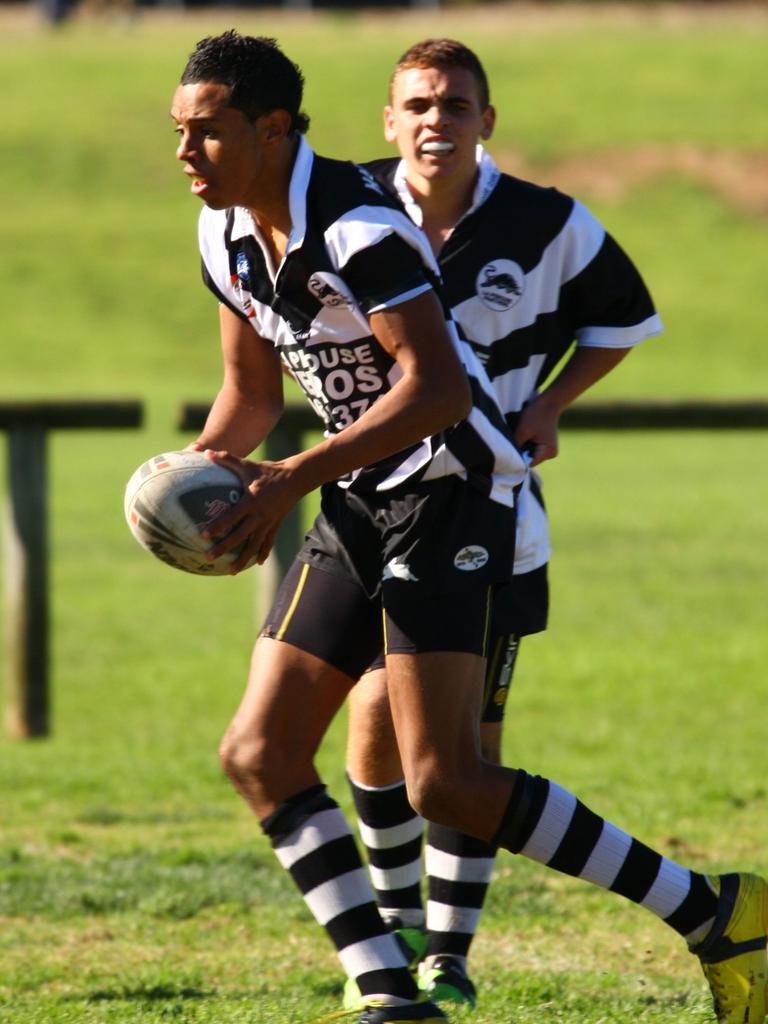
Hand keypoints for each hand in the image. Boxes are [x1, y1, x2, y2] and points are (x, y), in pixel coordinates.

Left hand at [199, 449, 300, 572]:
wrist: (295, 478)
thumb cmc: (267, 471)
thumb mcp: (247, 465)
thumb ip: (226, 459)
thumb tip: (205, 452)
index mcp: (251, 501)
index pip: (232, 516)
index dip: (218, 526)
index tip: (204, 535)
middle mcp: (259, 515)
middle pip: (240, 536)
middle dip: (224, 548)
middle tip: (209, 557)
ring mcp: (268, 522)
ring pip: (254, 545)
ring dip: (243, 559)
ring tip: (231, 571)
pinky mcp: (275, 525)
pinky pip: (268, 542)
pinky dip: (263, 553)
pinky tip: (256, 563)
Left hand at [513, 396, 560, 466]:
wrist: (549, 402)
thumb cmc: (536, 415)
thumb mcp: (523, 431)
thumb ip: (516, 445)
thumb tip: (507, 457)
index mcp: (548, 452)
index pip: (528, 464)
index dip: (518, 460)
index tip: (508, 454)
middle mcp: (550, 454)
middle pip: (529, 459)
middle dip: (520, 452)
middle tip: (514, 441)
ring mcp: (548, 450)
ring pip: (530, 454)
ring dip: (523, 447)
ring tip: (519, 436)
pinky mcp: (545, 444)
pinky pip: (532, 448)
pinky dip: (526, 443)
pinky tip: (524, 435)